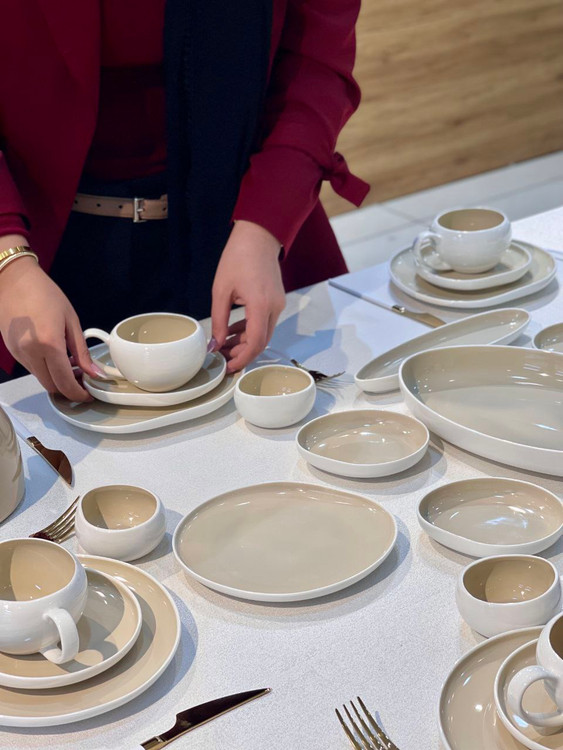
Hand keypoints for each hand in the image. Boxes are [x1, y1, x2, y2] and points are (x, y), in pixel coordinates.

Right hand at [0, 254, 102, 400]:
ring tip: (69, 365)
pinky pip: (32, 369)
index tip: (88, 393)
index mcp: (49, 344)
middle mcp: (31, 353)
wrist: (13, 281)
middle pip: (52, 387)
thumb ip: (82, 351)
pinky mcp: (13, 352)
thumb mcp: (71, 320)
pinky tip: (54, 357)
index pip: (65, 383)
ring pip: (41, 380)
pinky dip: (45, 370)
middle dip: (68, 388)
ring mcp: (19, 354)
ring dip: (56, 379)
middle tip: (82, 379)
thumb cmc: (44, 294)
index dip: (78, 394)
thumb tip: (94, 372)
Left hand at [211, 220, 284, 371]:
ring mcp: (277, 305)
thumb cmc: (238, 258)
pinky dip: (250, 331)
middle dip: (242, 354)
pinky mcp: (276, 301)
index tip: (228, 367)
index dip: (242, 359)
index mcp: (261, 305)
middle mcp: (274, 308)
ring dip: (245, 343)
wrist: (259, 236)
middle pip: (261, 342)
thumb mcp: (221, 290)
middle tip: (223, 359)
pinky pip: (264, 323)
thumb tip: (215, 344)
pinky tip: (234, 332)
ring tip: (224, 347)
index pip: (255, 343)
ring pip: (263, 334)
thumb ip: (219, 320)